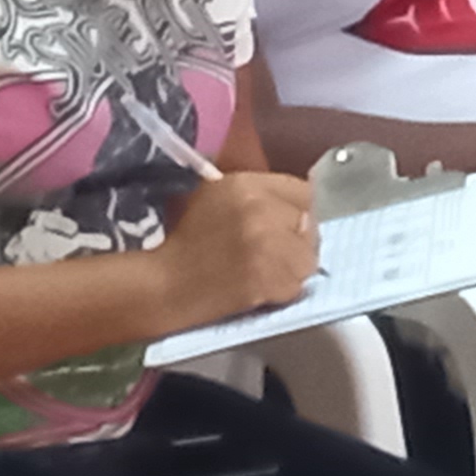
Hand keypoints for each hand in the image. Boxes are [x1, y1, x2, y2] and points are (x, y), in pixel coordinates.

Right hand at [163, 169, 320, 325]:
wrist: (164, 285)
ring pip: (309, 258)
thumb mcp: (215, 196)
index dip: (300, 211)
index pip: (304, 191)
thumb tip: (296, 204)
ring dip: (293, 268)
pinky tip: (261, 289)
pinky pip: (295, 286)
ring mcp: (266, 246)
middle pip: (311, 225)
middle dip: (299, 240)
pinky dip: (282, 291)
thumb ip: (257, 192)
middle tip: (279, 252)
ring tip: (269, 272)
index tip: (292, 225)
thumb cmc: (186, 240)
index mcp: (247, 185)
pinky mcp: (267, 280)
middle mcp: (261, 210)